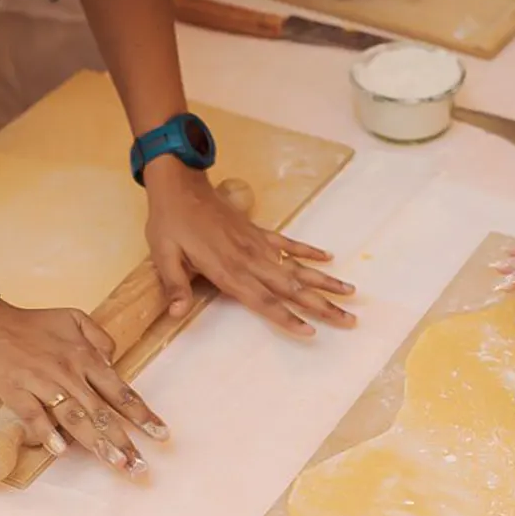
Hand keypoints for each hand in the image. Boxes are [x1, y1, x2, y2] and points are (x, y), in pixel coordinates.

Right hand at [0, 301, 167, 474]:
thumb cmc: (31, 324)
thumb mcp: (73, 318)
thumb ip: (99, 338)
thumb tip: (113, 361)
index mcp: (85, 357)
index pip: (120, 390)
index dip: (141, 414)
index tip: (161, 434)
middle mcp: (68, 372)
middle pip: (102, 411)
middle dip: (124, 440)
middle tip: (140, 467)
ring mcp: (41, 382)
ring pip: (74, 417)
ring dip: (96, 442)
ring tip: (115, 463)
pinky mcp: (15, 391)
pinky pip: (33, 415)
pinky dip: (46, 432)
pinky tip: (60, 451)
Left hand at [143, 159, 355, 336]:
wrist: (179, 183)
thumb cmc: (169, 221)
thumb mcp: (163, 255)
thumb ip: (175, 285)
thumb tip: (175, 314)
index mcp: (227, 270)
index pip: (264, 301)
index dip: (287, 317)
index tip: (311, 331)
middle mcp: (249, 260)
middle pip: (292, 288)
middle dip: (321, 306)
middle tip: (349, 320)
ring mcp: (257, 244)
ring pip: (298, 268)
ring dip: (325, 281)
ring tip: (351, 292)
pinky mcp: (259, 232)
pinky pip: (289, 243)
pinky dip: (309, 251)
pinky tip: (329, 258)